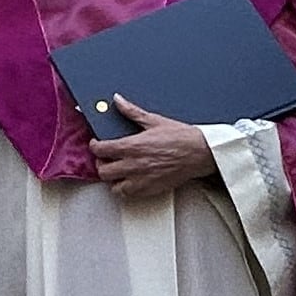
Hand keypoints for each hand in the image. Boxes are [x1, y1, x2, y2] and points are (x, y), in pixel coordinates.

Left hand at [93, 96, 216, 200]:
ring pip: (113, 186)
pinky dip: (125, 189)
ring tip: (118, 170)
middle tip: (106, 158)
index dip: (95, 146)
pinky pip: (128, 195)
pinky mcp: (150, 189)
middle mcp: (134, 165)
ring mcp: (141, 180)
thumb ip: (132, 111)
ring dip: (113, 178)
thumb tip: (118, 100)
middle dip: (101, 163)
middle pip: (103, 170)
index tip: (97, 144)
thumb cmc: (181, 137)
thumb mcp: (154, 120)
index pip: (101, 150)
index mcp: (132, 146)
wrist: (200, 153)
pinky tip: (130, 180)